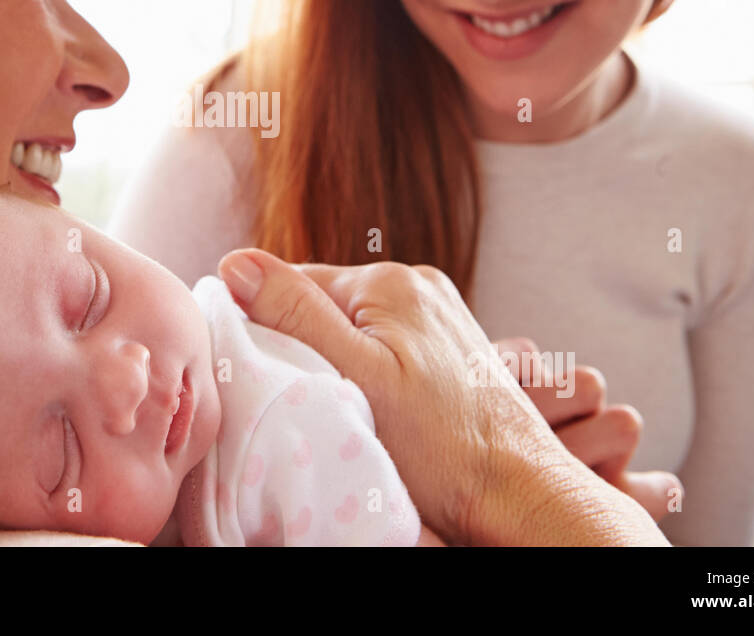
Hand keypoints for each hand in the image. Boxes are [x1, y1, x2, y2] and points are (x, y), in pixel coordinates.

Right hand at [218, 249, 667, 545]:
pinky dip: (371, 372)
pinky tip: (380, 410)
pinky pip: (387, 346)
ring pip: (355, 328)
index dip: (269, 326)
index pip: (293, 282)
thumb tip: (236, 262)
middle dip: (306, 346)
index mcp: (389, 281)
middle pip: (326, 304)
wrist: (517, 491)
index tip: (270, 373)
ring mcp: (439, 314)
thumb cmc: (439, 447)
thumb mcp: (354, 376)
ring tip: (350, 408)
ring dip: (338, 362)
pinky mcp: (451, 347)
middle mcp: (418, 284)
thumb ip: (295, 314)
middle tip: (312, 397)